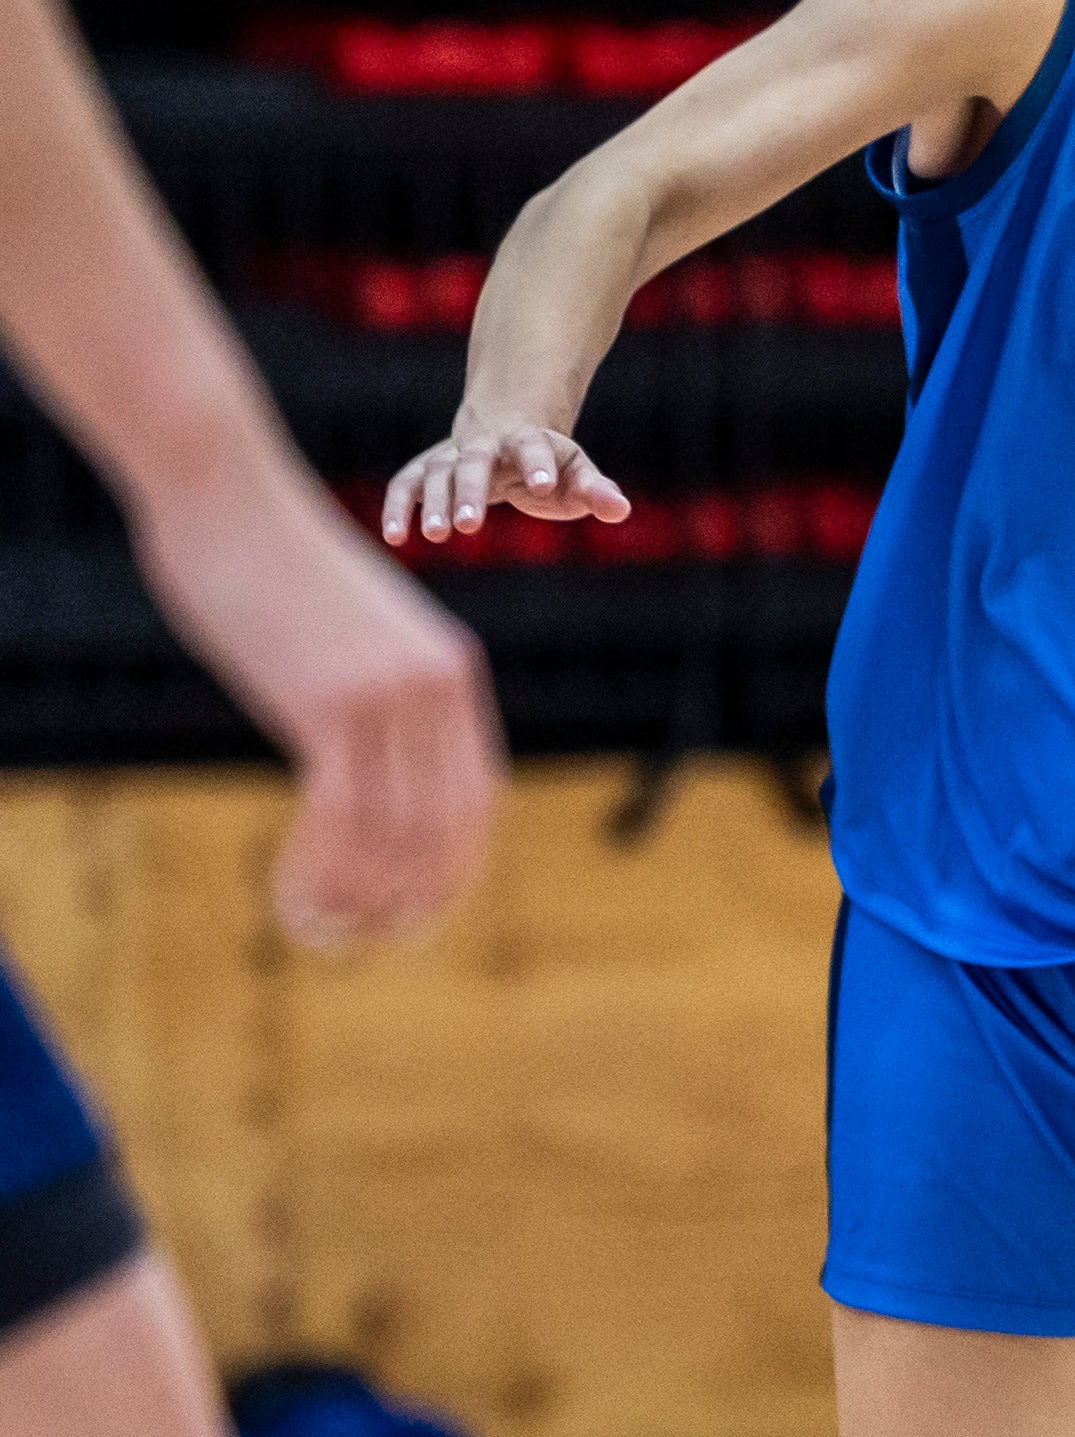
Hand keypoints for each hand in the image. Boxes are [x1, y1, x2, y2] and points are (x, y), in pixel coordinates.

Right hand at [147, 469, 500, 949]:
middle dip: (417, 894)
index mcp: (452, 674)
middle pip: (450, 825)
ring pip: (397, 831)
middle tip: (371, 935)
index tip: (422, 907)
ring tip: (322, 924)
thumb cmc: (276, 568)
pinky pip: (342, 815)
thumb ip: (372, 697)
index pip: (480, 795)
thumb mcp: (350, 639)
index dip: (457, 863)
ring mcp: (386, 697)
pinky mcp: (326, 704)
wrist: (232, 501)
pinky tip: (292, 894)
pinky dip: (321, 869)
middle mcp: (435, 689)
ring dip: (362, 894)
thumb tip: (357, 760)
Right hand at [381, 413, 630, 547]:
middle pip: (473, 463)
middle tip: (469, 526)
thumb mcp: (577, 473)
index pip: (533, 447)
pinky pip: (404, 486)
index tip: (544, 486)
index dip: (538, 464)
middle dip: (470, 493)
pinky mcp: (425, 472)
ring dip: (432, 504)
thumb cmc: (550, 465)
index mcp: (528, 440)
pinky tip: (395, 538)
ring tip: (437, 536)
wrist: (506, 435)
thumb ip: (595, 490)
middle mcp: (484, 446)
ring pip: (435, 474)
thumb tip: (620, 509)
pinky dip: (397, 508)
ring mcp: (450, 456)